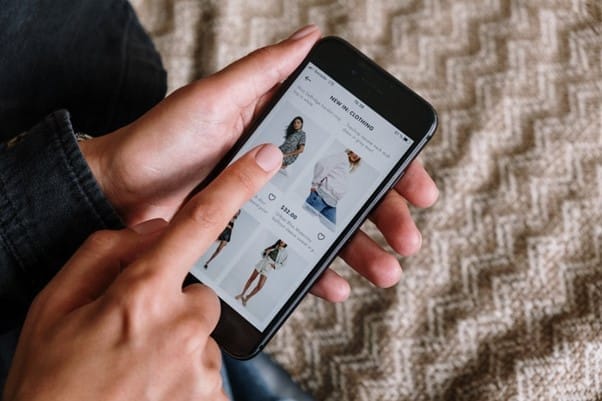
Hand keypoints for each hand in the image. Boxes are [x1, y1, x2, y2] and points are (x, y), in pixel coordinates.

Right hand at [3, 145, 282, 400]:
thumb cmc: (50, 384)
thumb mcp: (54, 307)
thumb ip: (103, 254)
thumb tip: (152, 230)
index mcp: (143, 295)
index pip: (199, 224)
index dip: (237, 186)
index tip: (266, 160)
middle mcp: (183, 328)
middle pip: (202, 294)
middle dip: (176, 306)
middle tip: (135, 333)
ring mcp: (202, 370)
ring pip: (203, 335)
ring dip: (178, 345)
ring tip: (136, 370)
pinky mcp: (213, 400)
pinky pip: (207, 370)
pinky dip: (184, 376)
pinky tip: (151, 389)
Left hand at [80, 24, 438, 303]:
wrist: (116, 192)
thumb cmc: (161, 138)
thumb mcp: (215, 97)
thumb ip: (265, 72)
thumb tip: (312, 37)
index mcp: (284, 135)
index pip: (351, 150)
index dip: (390, 167)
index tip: (418, 185)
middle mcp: (284, 173)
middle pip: (349, 196)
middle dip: (386, 216)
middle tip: (410, 237)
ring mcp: (270, 211)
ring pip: (328, 233)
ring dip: (362, 252)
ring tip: (388, 272)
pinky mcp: (252, 243)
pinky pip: (293, 262)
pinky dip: (318, 275)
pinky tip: (338, 287)